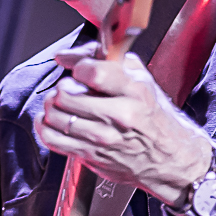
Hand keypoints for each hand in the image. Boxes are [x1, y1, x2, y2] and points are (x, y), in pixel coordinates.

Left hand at [36, 43, 211, 205]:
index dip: (79, 68)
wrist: (171, 159)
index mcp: (135, 91)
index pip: (93, 72)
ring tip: (59, 104)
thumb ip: (107, 62)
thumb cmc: (154, 118)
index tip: (80, 71)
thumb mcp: (141, 81)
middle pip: (66, 94)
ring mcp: (103, 138)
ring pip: (56, 116)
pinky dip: (44, 126)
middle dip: (62, 87)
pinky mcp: (91, 156)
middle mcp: (120, 115)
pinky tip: (50, 120)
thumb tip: (67, 56)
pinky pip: (53, 139)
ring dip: (51, 106)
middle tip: (68, 88)